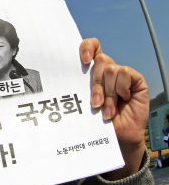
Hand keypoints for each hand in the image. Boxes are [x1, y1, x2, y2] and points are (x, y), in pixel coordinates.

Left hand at [80, 38, 148, 179]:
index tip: (82, 60)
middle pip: (100, 60)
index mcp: (93, 71)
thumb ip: (73, 88)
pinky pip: (125, 73)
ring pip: (111, 69)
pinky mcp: (137, 81)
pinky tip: (123, 100)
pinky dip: (121, 88)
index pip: (91, 46)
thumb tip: (47, 80)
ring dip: (107, 93)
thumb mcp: (81, 103)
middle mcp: (108, 70)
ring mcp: (122, 75)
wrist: (117, 138)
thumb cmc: (95, 121)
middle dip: (95, 84)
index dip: (87, 47)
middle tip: (94, 103)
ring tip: (106, 110)